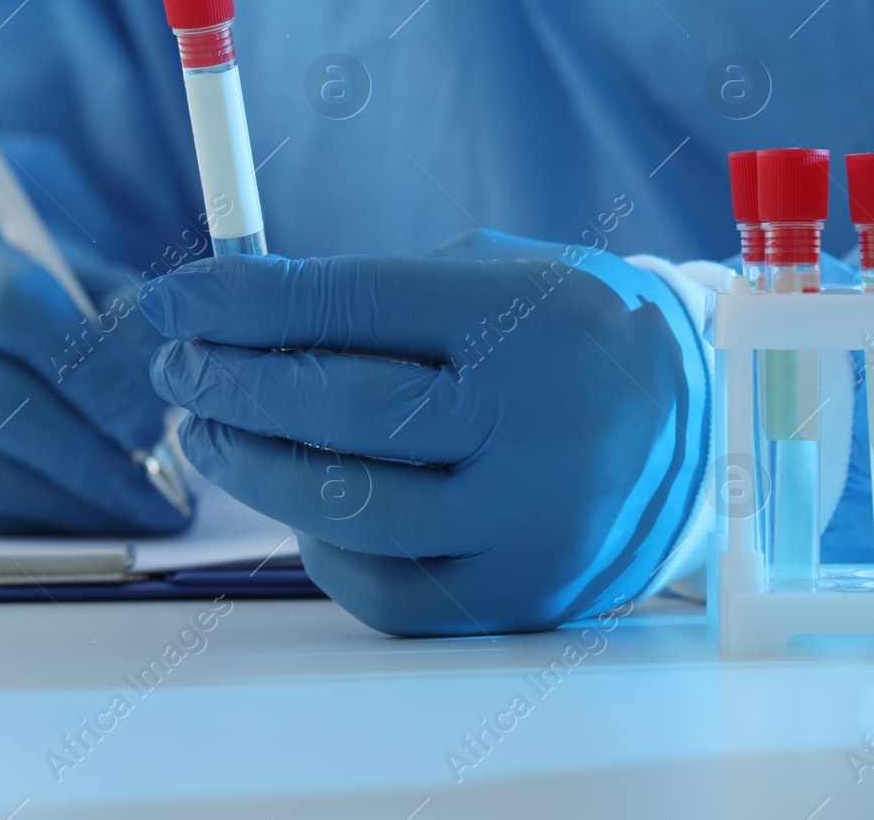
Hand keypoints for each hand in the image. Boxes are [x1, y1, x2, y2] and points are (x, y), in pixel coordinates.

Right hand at [0, 231, 187, 534]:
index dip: (93, 372)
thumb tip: (164, 386)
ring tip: (130, 516)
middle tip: (157, 492)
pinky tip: (79, 524)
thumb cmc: (15, 310)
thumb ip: (121, 317)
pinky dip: (32, 528)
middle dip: (89, 460)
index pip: (18, 308)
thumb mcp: (68, 283)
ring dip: (69, 507)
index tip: (152, 420)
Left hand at [140, 231, 708, 633]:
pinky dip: (319, 542)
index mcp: (525, 321)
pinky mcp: (519, 598)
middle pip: (334, 411)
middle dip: (227, 385)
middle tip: (178, 367)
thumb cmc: (561, 334)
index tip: (172, 299)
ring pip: (344, 508)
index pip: (346, 308)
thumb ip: (366, 295)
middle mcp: (535, 427)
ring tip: (207, 430)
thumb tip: (225, 312)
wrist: (701, 431)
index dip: (240, 303)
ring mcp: (530, 525)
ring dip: (248, 466)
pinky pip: (380, 586)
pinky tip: (298, 500)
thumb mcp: (487, 275)